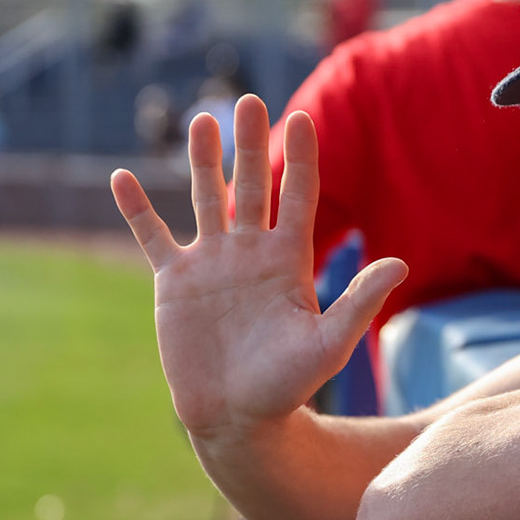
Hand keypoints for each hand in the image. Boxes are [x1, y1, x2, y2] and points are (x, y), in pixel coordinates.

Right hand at [110, 96, 405, 440]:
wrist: (238, 420)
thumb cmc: (289, 386)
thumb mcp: (329, 343)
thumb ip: (360, 301)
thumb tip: (400, 263)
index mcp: (289, 259)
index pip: (299, 196)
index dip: (301, 158)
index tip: (302, 118)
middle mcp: (250, 252)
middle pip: (251, 185)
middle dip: (250, 144)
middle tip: (252, 100)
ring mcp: (211, 264)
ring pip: (205, 198)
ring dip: (202, 161)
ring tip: (202, 120)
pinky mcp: (174, 283)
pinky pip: (153, 237)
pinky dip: (137, 210)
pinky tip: (120, 178)